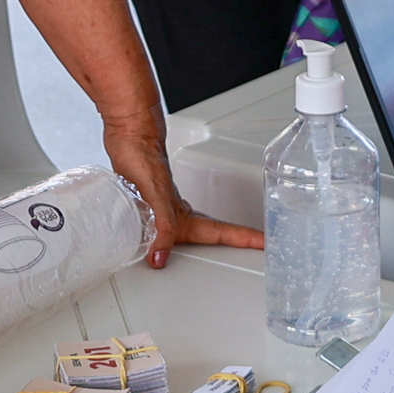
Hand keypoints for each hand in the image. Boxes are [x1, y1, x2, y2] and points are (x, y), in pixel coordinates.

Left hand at [104, 111, 263, 265]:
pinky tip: (157, 238)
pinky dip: (165, 237)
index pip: (220, 231)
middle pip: (213, 232)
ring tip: (223, 247)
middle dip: (236, 241)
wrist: (129, 135)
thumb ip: (161, 226)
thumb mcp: (154, 195)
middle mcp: (176, 212)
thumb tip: (160, 257)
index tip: (264, 244)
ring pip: (189, 230)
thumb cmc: (142, 156)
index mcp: (183, 214)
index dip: (244, 238)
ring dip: (207, 239)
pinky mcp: (146, 203)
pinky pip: (162, 227)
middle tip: (255, 247)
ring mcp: (163, 208)